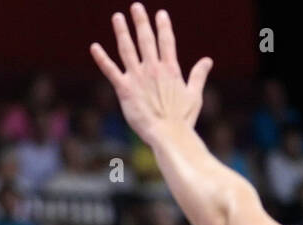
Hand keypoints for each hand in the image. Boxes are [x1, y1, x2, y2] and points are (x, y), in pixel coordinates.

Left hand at [90, 4, 213, 142]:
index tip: (161, 13)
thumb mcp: (194, 95)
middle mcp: (153, 69)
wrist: (168, 134)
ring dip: (121, 31)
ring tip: (117, 17)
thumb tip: (207, 60)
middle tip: (136, 6)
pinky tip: (94, 47)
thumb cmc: (183, 119)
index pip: (166, 41)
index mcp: (171, 69)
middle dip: (141, 21)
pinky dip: (101, 58)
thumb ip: (198, 75)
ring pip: (127, 49)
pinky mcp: (124, 89)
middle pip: (146, 39)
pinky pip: (110, 70)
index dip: (163, 26)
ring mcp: (137, 77)